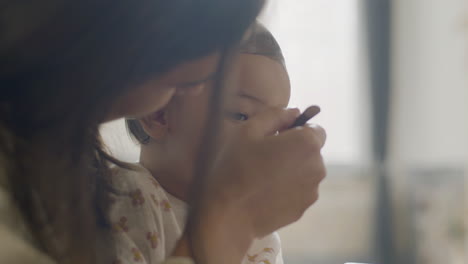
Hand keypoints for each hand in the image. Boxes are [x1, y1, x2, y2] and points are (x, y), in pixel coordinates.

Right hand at [186, 107, 326, 263]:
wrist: (229, 214)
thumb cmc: (236, 167)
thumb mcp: (249, 130)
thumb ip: (276, 115)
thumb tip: (295, 112)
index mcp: (307, 143)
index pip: (315, 129)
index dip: (297, 130)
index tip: (276, 136)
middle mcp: (317, 166)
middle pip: (311, 151)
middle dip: (294, 150)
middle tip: (264, 156)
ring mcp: (311, 190)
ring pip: (305, 171)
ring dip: (291, 169)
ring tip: (262, 175)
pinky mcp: (303, 208)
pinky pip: (298, 190)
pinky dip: (287, 187)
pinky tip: (264, 191)